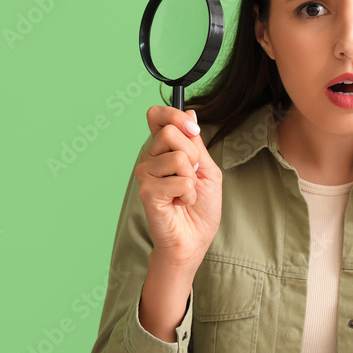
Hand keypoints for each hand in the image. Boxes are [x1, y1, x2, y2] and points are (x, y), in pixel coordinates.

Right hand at [134, 106, 221, 271]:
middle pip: (170, 132)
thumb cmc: (200, 208)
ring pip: (178, 157)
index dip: (174, 115)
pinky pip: (179, 180)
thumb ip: (196, 143)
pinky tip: (180, 203)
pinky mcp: (147, 191)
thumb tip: (190, 112)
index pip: (157, 116)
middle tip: (192, 176)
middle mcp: (149, 158)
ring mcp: (145, 174)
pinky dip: (188, 193)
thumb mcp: (207, 169)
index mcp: (163, 149)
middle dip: (193, 155)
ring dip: (192, 179)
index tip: (192, 129)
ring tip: (186, 193)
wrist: (194, 239)